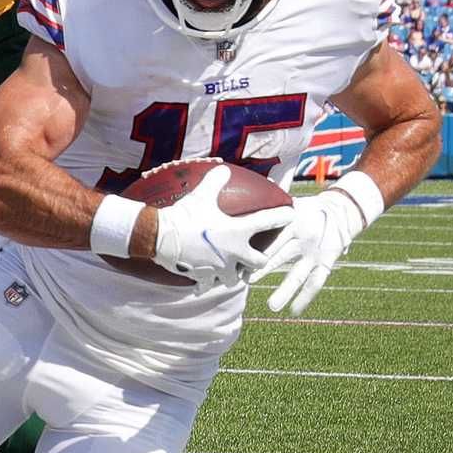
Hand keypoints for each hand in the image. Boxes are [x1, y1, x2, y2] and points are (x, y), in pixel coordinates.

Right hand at [148, 166, 292, 293]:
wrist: (161, 236)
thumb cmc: (184, 214)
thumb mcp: (201, 194)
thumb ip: (216, 180)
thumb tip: (224, 168)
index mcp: (237, 232)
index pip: (267, 222)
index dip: (282, 216)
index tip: (291, 214)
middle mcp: (233, 253)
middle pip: (259, 262)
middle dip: (260, 260)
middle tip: (256, 255)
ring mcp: (219, 268)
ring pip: (236, 279)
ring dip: (235, 274)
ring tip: (231, 269)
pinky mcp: (204, 277)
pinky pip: (210, 283)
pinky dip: (208, 281)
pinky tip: (205, 279)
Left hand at [248, 190, 366, 314]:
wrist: (341, 211)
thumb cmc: (305, 208)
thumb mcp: (290, 203)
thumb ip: (269, 207)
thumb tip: (241, 202)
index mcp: (294, 222)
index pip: (272, 238)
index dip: (256, 250)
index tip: (238, 260)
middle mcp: (305, 239)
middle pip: (281, 258)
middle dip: (261, 270)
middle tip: (244, 280)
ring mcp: (316, 254)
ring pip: (298, 275)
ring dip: (285, 292)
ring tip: (272, 307)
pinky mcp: (326, 264)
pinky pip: (316, 283)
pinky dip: (306, 298)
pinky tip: (294, 311)